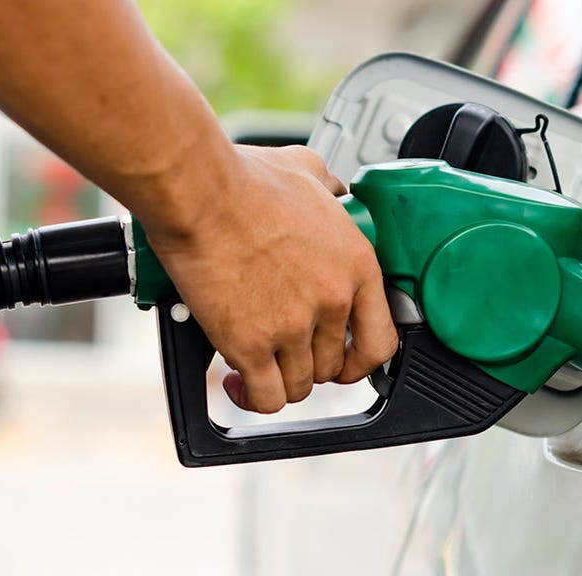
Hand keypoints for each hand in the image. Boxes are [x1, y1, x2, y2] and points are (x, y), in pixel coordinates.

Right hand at [143, 144, 397, 412]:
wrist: (199, 192)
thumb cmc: (244, 180)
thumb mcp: (308, 172)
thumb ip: (330, 188)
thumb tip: (334, 190)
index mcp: (356, 265)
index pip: (381, 341)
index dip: (361, 361)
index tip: (346, 362)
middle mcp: (332, 300)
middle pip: (333, 367)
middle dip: (309, 364)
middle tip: (285, 350)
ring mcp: (293, 326)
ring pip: (299, 386)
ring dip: (278, 379)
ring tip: (258, 364)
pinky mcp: (251, 344)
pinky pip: (266, 397)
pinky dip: (252, 397)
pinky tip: (239, 382)